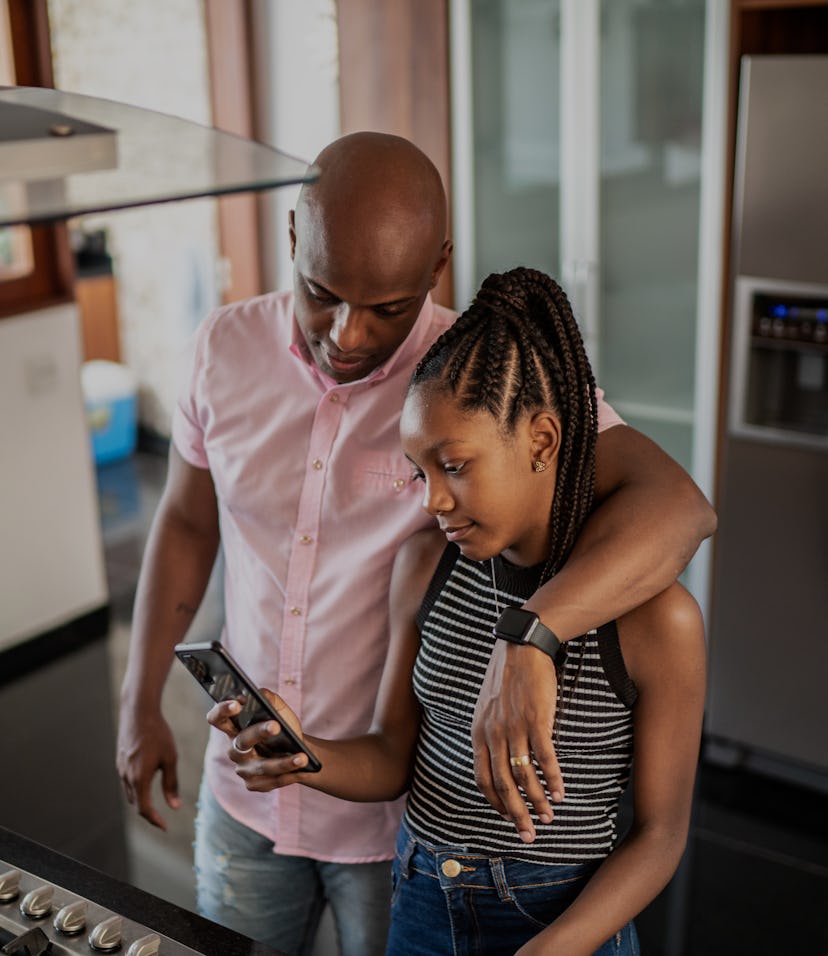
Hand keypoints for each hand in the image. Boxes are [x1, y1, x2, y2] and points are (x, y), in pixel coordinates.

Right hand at [117, 708, 179, 830]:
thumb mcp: (170, 758)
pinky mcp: (120, 760)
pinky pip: (126, 780)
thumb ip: (171, 784)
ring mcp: (121, 768)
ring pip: (130, 792)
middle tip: (161, 818)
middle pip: (136, 803)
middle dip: (148, 813)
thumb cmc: (158, 734)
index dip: (154, 820)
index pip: (144, 809)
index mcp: (139, 778)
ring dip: (141, 800)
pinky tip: (146, 782)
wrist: (138, 712)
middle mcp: (126, 776)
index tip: (164, 827)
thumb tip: (175, 806)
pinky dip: (136, 788)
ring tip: (154, 803)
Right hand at [206, 690, 310, 791]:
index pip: (217, 718)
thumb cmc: (284, 726)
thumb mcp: (280, 710)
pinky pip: (271, 780)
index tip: (237, 704)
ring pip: (262, 765)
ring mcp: (242, 768)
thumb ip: (269, 699)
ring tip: (302, 757)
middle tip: (276, 725)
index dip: (222, 710)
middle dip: (258, 733)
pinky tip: (301, 768)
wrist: (298, 751)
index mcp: (234, 727)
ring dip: (283, 762)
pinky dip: (288, 774)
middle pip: (241, 741)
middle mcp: (234, 748)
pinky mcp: (253, 784)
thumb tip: (261, 693)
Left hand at [471, 642, 562, 841]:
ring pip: (524, 776)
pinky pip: (545, 758)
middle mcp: (493, 734)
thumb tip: (499, 761)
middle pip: (502, 785)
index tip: (508, 818)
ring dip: (537, 801)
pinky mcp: (536, 720)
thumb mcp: (488, 708)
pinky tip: (561, 792)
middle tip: (528, 835)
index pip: (482, 779)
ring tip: (549, 816)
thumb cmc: (508, 679)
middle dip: (516, 814)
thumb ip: (490, 735)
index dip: (495, 803)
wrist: (521, 648)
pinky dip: (553, 778)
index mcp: (479, 733)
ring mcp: (514, 728)